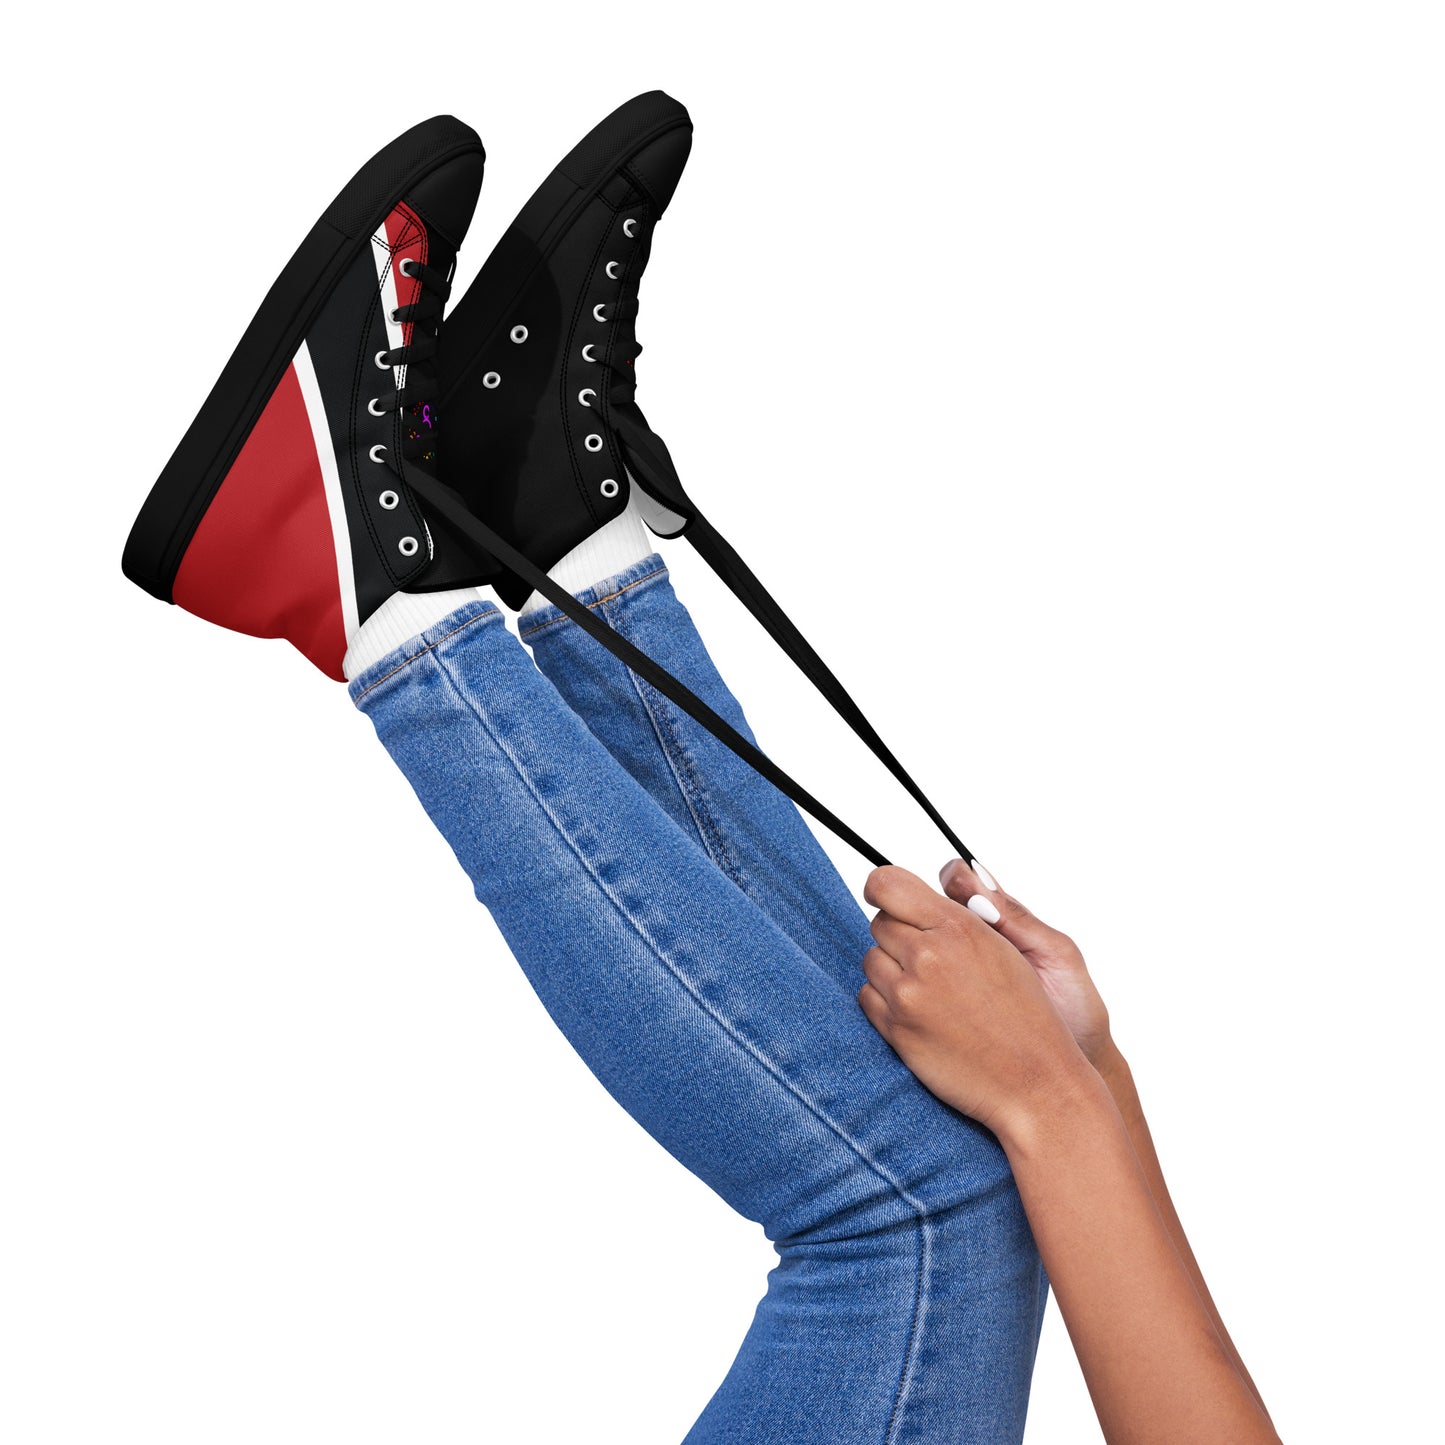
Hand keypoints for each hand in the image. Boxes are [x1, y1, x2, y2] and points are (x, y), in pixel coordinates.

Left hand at [858, 866, 1088, 1137]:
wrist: (1036, 1083)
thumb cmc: (1030, 1015)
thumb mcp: (1007, 949)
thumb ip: (965, 912)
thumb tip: (938, 879)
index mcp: (957, 927)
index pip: (887, 884)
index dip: (882, 888)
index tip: (884, 896)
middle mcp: (927, 955)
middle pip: (879, 922)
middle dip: (900, 934)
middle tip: (931, 957)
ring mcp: (908, 994)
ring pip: (871, 959)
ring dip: (892, 969)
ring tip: (932, 990)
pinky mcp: (896, 1029)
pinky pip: (867, 996)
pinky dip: (886, 1001)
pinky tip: (921, 1013)